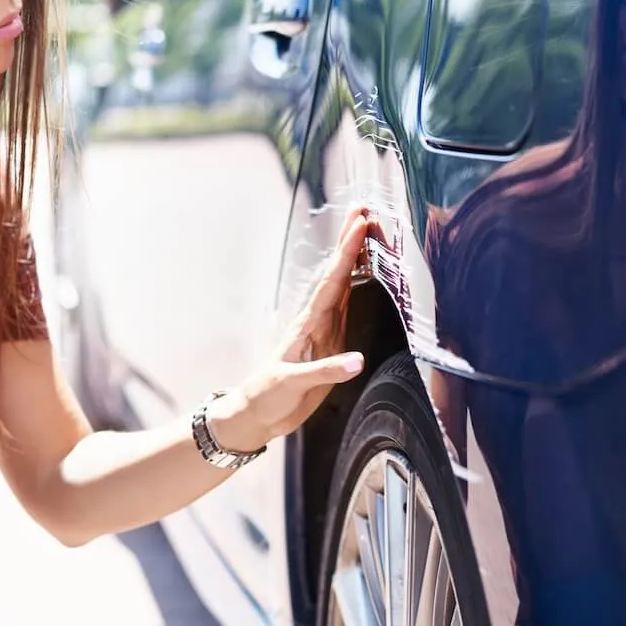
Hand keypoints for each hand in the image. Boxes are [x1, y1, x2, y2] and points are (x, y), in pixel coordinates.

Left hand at [208, 207, 373, 452]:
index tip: (360, 225)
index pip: (332, 282)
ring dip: (356, 260)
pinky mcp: (330, 345)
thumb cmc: (269, 396)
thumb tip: (357, 360)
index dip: (347, 253)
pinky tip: (367, 277)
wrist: (258, 414)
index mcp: (308, 325)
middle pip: (339, 274)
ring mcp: (324, 331)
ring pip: (344, 286)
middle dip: (351, 243)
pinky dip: (358, 289)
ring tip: (368, 233)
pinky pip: (348, 309)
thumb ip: (325, 372)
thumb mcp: (292, 384)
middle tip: (363, 211)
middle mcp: (317, 321)